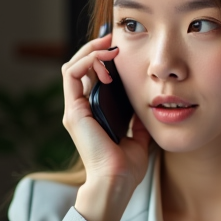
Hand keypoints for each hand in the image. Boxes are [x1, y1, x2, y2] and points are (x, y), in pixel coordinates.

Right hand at [61, 32, 150, 220]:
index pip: (92, 77)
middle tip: (115, 37)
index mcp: (93, 114)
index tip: (121, 48)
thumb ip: (138, 121)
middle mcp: (80, 109)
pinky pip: (72, 74)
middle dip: (96, 48)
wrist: (116, 183)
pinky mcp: (73, 111)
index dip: (103, 58)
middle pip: (80, 67)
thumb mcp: (138, 137)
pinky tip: (107, 63)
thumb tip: (147, 106)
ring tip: (111, 46)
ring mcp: (74, 109)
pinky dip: (88, 62)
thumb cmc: (126, 168)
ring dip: (91, 51)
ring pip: (73, 66)